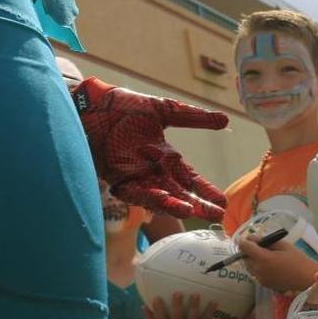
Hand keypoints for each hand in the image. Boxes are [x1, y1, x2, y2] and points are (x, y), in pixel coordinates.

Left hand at [72, 77, 227, 220]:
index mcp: (164, 156)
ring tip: (193, 211)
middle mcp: (152, 171)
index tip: (223, 202)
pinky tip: (164, 201)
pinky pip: (135, 192)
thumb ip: (193, 117)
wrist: (91, 103)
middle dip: (197, 204)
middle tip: (217, 215)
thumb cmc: (123, 105)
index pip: (190, 178)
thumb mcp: (164, 110)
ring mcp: (134, 176)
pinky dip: (150, 197)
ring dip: (175, 204)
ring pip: (159, 196)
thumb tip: (226, 120)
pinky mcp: (116, 177)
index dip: (205, 190)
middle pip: (178, 192)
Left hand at [237, 235, 317, 292]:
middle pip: (245, 257)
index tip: (246, 238)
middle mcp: (258, 270)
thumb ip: (266, 241)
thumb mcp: (282, 245)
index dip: (244, 241)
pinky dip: (257, 267)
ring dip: (252, 259)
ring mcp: (260, 279)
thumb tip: (252, 238)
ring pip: (249, 266)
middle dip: (248, 250)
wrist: (306, 278)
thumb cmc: (297, 259)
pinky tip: (269, 265)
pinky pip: (255, 273)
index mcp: (263, 258)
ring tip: (264, 255)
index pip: (245, 247)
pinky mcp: (264, 284)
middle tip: (258, 245)